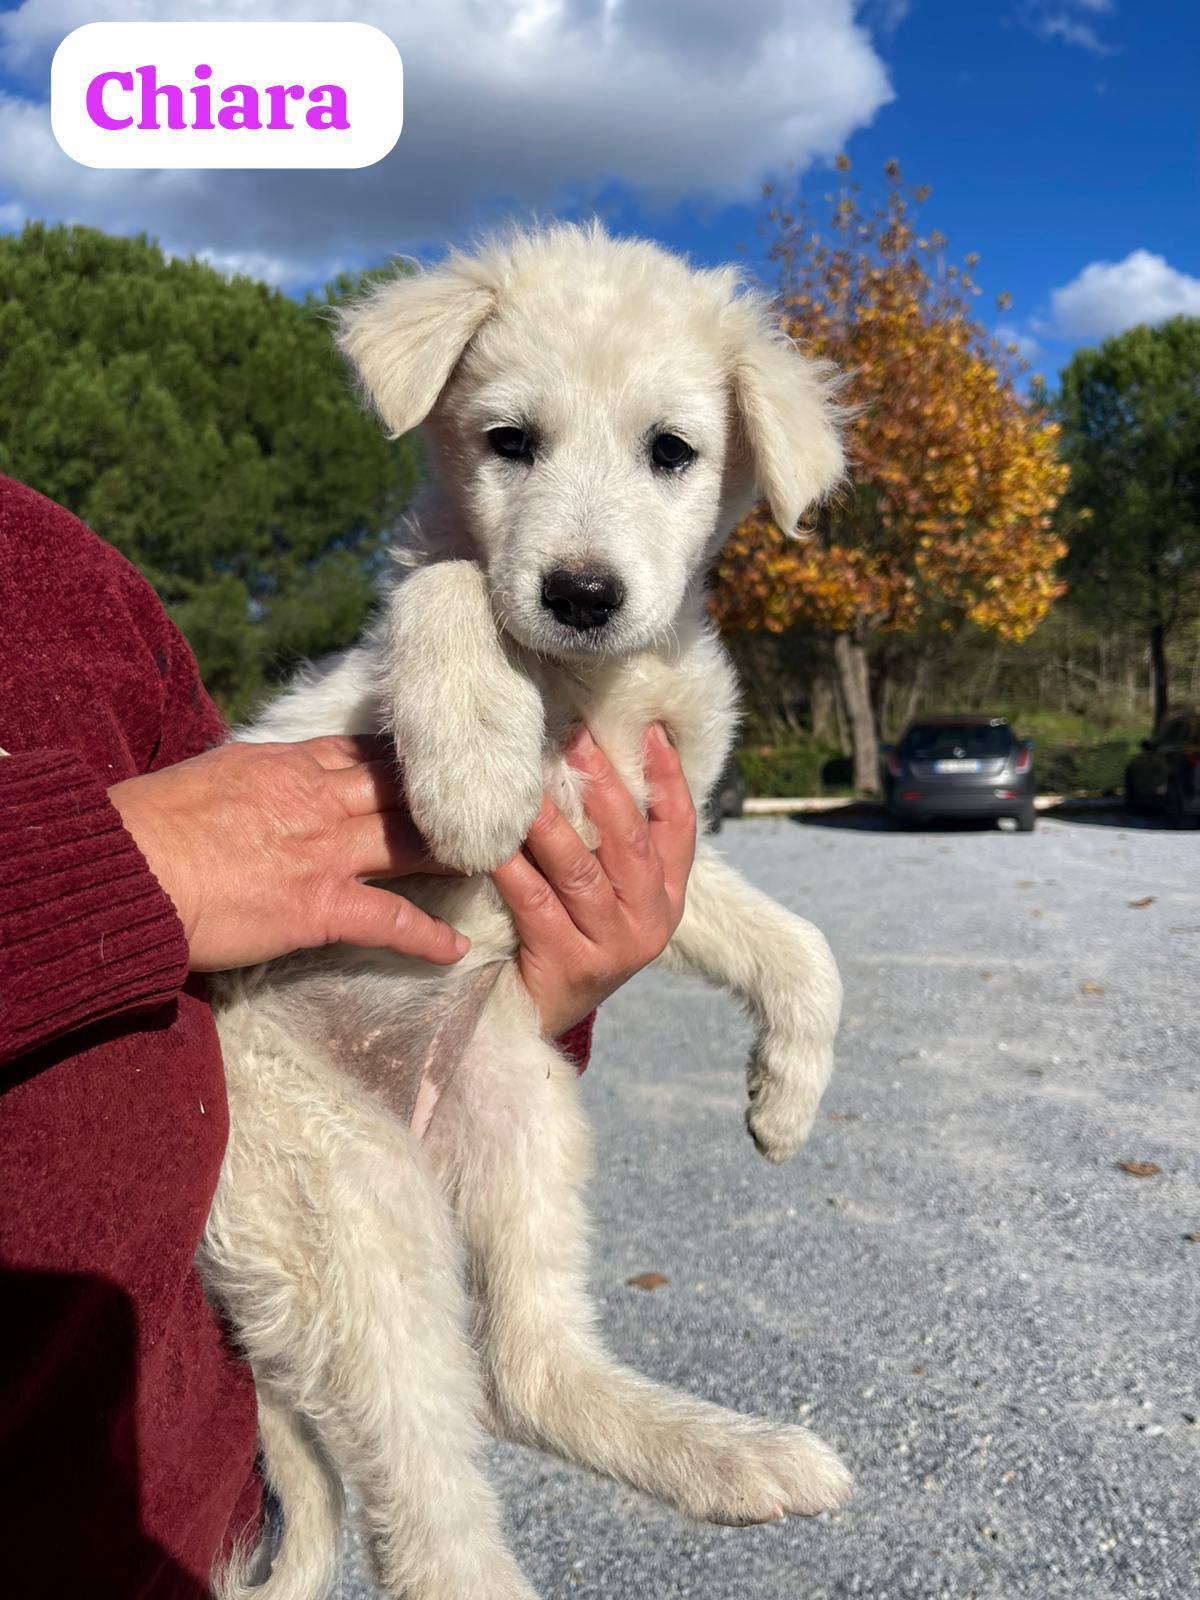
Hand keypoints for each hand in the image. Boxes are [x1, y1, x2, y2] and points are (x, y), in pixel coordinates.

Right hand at [108, 736, 467, 971]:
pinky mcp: (318, 906)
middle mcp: (316, 798)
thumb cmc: (146, 824)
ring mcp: (323, 851)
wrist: (125, 866)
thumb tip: (259, 775)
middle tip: (495, 802)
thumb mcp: (207, 775)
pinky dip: (427, 936)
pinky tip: (455, 949)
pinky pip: (390, 919)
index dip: (408, 760)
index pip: (364, 753)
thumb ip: (249, 774)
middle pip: (401, 789)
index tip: (443, 763)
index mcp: (285, 763)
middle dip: (449, 796)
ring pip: (410, 843)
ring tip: (496, 861)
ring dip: (455, 852)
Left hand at [491, 724, 695, 1037]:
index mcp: (667, 897)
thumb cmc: (569, 936)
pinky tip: (491, 840)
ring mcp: (614, 947)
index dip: (667, 777)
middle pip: (629, 840)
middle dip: (601, 784)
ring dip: (549, 821)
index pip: (679, 827)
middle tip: (573, 738)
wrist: (542, 1017)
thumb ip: (609, 841)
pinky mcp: (570, 967)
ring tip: (524, 781)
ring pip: (581, 870)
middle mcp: (650, 921)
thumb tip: (592, 758)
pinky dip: (512, 868)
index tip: (648, 728)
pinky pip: (536, 904)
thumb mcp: (605, 892)